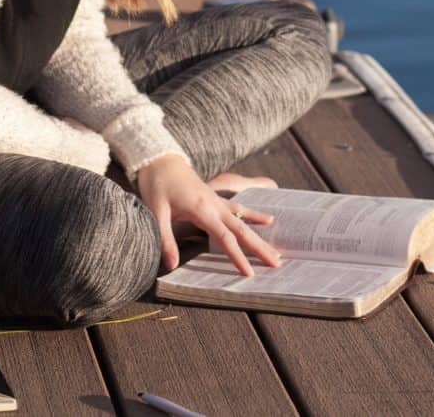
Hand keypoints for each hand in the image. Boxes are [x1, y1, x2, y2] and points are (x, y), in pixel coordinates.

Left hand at [136, 155, 281, 276]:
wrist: (161, 160)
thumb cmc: (156, 185)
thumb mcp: (156, 212)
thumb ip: (165, 240)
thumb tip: (171, 265)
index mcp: (202, 209)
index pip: (225, 238)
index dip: (238, 257)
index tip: (250, 273)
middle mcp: (215, 205)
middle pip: (243, 230)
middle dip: (260, 247)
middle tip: (277, 263)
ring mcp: (217, 200)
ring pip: (244, 221)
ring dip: (261, 235)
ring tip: (277, 249)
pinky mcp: (215, 198)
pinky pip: (240, 209)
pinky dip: (255, 216)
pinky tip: (268, 220)